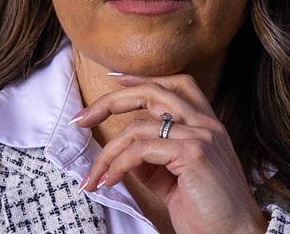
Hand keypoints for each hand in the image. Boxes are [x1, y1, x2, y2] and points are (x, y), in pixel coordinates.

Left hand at [71, 72, 267, 233]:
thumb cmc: (207, 211)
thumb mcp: (175, 178)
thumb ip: (153, 158)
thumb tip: (122, 151)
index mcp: (207, 124)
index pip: (176, 84)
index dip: (143, 79)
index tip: (114, 82)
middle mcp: (206, 123)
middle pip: (152, 92)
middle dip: (111, 101)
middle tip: (81, 119)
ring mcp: (201, 135)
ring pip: (138, 127)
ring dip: (107, 152)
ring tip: (93, 176)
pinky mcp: (194, 153)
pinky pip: (141, 150)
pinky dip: (118, 165)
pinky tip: (109, 181)